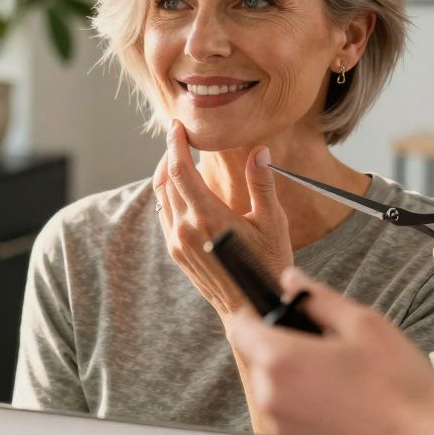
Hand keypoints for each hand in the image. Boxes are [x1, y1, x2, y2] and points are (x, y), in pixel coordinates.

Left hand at [153, 120, 291, 317]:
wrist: (250, 308)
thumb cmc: (267, 265)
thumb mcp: (272, 222)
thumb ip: (262, 183)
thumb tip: (260, 150)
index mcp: (207, 217)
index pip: (179, 170)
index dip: (175, 144)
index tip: (177, 126)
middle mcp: (185, 229)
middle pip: (165, 179)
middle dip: (170, 153)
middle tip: (179, 135)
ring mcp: (177, 242)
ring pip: (161, 196)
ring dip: (167, 172)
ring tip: (179, 156)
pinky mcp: (176, 251)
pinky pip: (164, 213)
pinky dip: (168, 193)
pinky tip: (182, 186)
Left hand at [227, 268, 433, 434]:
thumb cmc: (401, 394)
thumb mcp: (365, 326)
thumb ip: (320, 298)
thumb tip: (294, 281)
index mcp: (282, 361)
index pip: (240, 328)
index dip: (254, 313)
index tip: (267, 310)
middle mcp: (273, 398)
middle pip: (260, 359)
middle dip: (285, 347)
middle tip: (326, 347)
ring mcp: (283, 427)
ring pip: (277, 389)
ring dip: (298, 379)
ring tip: (343, 379)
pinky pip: (292, 415)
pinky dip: (309, 405)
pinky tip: (344, 403)